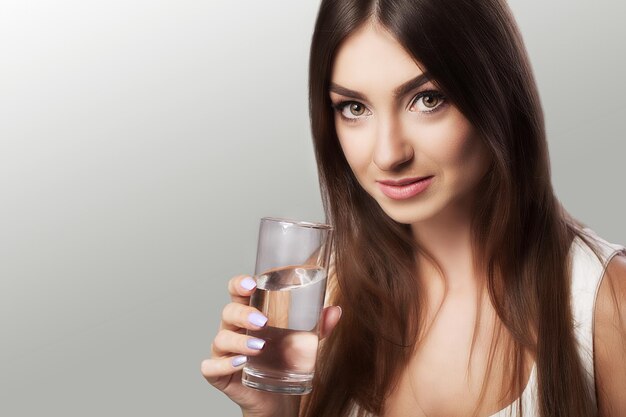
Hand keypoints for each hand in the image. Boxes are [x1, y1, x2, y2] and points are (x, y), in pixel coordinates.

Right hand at [200, 274, 341, 416]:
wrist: (278, 397)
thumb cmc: (284, 360)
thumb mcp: (303, 341)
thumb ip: (318, 326)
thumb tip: (335, 311)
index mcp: (249, 314)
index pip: (238, 292)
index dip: (239, 284)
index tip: (251, 283)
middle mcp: (233, 329)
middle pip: (228, 312)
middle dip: (243, 314)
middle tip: (262, 321)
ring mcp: (224, 351)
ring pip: (221, 339)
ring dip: (238, 341)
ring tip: (259, 346)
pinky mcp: (219, 373)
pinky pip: (211, 366)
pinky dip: (223, 364)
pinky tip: (240, 363)